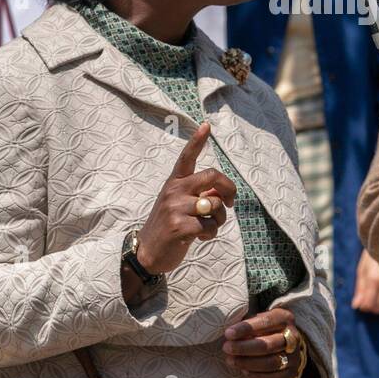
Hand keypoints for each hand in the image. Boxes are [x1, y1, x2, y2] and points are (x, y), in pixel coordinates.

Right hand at [134, 123, 233, 274]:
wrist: (147, 252)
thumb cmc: (169, 226)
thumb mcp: (181, 206)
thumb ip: (200, 195)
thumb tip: (221, 193)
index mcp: (174, 183)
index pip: (186, 157)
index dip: (197, 141)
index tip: (207, 125)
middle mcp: (174, 191)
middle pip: (211, 176)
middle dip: (229, 187)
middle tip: (231, 201)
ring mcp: (175, 208)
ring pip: (215, 205)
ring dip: (219, 219)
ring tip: (207, 226)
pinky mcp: (180, 227)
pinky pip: (210, 226)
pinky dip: (211, 233)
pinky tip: (199, 238)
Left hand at [223, 307, 308, 377]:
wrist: (286, 346)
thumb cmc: (265, 330)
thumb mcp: (259, 320)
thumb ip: (247, 323)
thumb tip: (226, 330)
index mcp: (284, 318)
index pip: (266, 322)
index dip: (246, 328)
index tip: (228, 333)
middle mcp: (293, 337)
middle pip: (268, 345)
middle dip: (244, 348)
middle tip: (226, 348)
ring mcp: (294, 356)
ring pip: (271, 363)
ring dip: (248, 363)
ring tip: (230, 360)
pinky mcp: (291, 373)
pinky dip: (257, 376)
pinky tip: (244, 371)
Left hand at [351, 249, 378, 313]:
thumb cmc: (374, 256)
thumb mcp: (363, 269)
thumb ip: (360, 289)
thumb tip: (356, 306)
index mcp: (372, 279)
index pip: (368, 305)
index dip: (364, 306)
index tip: (363, 302)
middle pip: (378, 308)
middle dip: (372, 307)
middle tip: (370, 298)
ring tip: (378, 294)